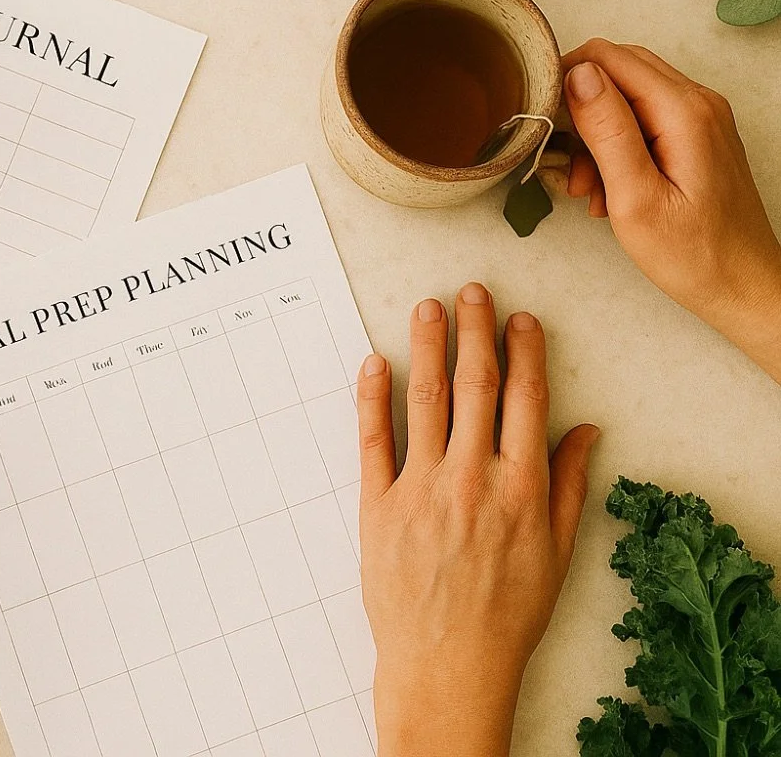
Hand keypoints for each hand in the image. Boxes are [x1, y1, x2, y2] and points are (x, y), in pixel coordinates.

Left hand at [357, 283, 599, 756]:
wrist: (448, 662)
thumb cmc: (508, 613)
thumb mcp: (558, 553)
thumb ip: (569, 485)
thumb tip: (584, 430)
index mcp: (521, 487)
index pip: (525, 399)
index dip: (522, 351)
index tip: (518, 317)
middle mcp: (472, 478)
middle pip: (473, 386)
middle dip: (473, 332)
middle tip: (469, 291)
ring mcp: (421, 489)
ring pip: (423, 400)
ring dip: (425, 348)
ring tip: (425, 309)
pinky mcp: (377, 506)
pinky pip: (372, 440)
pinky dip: (371, 398)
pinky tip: (373, 363)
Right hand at [562, 39, 780, 374]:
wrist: (742, 286)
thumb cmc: (692, 254)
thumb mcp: (635, 198)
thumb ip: (608, 131)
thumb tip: (579, 74)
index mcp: (684, 112)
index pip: (609, 57)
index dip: (565, 78)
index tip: (543, 120)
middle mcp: (698, 102)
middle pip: (618, 68)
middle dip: (580, 107)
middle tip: (566, 160)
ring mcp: (701, 118)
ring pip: (628, 95)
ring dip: (595, 134)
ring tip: (587, 189)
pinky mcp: (697, 136)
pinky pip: (644, 119)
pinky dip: (616, 146)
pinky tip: (610, 190)